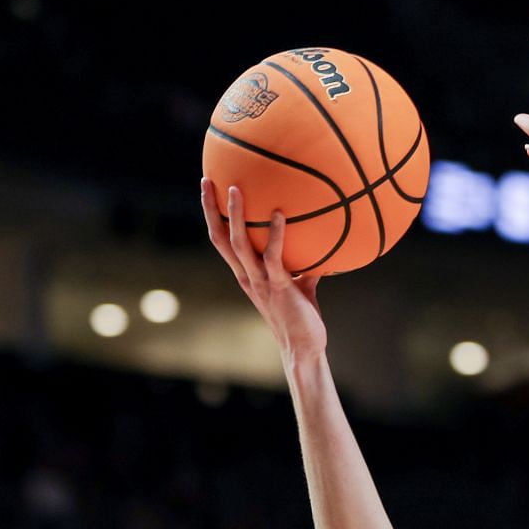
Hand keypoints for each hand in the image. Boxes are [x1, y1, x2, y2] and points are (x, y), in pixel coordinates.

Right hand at [200, 177, 326, 358]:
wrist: (304, 348)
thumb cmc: (302, 317)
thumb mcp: (301, 285)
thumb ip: (305, 265)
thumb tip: (321, 245)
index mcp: (247, 275)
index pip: (222, 242)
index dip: (212, 217)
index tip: (208, 191)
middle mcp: (247, 276)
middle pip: (221, 238)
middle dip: (211, 209)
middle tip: (207, 180)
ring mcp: (260, 281)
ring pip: (239, 244)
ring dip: (235, 216)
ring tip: (235, 188)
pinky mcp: (278, 287)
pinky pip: (274, 256)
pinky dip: (276, 234)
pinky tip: (279, 214)